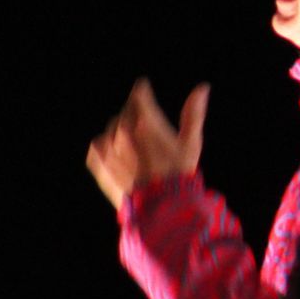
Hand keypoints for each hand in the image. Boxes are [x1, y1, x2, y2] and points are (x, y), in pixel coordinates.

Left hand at [85, 80, 207, 211]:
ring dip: (121, 130)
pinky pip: (97, 145)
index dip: (143, 91)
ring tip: (135, 146)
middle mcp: (125, 131)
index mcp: (147, 121)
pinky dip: (106, 146)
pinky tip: (118, 155)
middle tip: (146, 126)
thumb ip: (194, 114)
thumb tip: (203, 87)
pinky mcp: (99, 164)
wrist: (159, 211)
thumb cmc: (179, 175)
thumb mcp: (192, 144)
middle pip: (126, 110)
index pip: (139, 94)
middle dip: (135, 113)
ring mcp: (109, 148)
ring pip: (112, 127)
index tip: (144, 90)